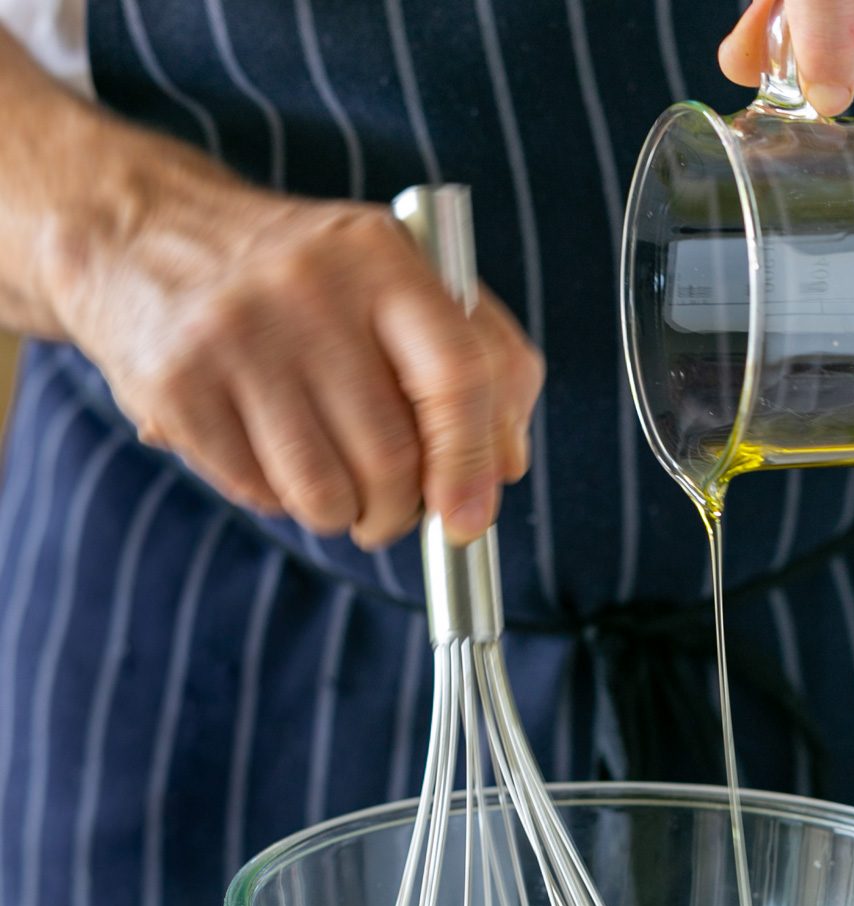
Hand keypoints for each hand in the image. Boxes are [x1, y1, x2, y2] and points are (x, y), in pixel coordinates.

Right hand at [47, 138, 543, 548]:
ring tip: (335, 487)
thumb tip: (506, 467)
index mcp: (380, 258)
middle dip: (400, 511)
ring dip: (342, 516)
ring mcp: (235, 336)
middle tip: (391, 510)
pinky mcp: (176, 386)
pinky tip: (270, 456)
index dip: (472, 465)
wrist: (141, 231)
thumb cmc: (300, 276)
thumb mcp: (395, 277)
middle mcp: (306, 288)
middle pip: (391, 457)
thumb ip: (478, 356)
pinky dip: (279, 500)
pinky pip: (259, 494)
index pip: (457, 376)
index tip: (469, 519)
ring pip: (325, 493)